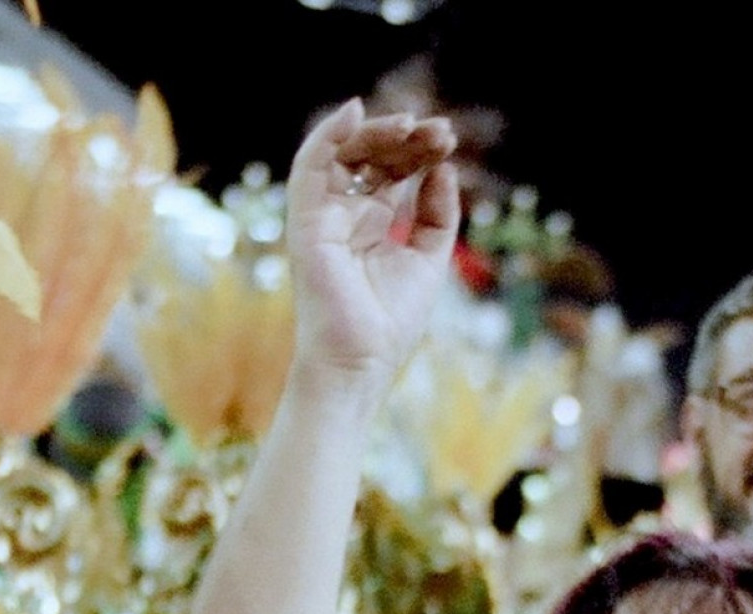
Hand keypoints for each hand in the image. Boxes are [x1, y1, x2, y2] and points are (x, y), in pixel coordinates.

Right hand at [285, 101, 459, 391]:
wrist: (358, 362)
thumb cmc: (390, 323)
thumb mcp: (429, 260)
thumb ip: (437, 214)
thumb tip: (443, 169)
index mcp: (373, 223)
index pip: (394, 170)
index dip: (420, 151)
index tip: (448, 141)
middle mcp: (345, 213)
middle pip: (373, 156)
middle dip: (407, 138)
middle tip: (441, 132)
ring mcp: (323, 214)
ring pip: (345, 152)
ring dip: (378, 132)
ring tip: (413, 125)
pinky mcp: (305, 219)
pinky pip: (310, 164)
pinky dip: (329, 134)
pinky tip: (356, 112)